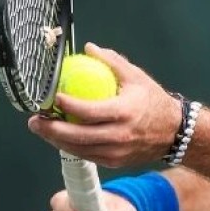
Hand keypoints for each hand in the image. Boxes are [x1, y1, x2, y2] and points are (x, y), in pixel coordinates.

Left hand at [28, 43, 180, 169]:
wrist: (175, 132)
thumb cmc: (153, 101)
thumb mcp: (136, 77)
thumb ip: (112, 61)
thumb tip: (88, 48)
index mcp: (124, 112)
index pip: (89, 111)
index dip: (67, 105)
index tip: (52, 97)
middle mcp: (119, 135)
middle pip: (77, 136)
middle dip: (51, 129)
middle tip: (35, 120)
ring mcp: (116, 152)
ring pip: (78, 149)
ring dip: (56, 140)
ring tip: (41, 129)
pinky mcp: (114, 162)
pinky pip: (87, 155)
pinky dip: (71, 147)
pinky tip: (60, 137)